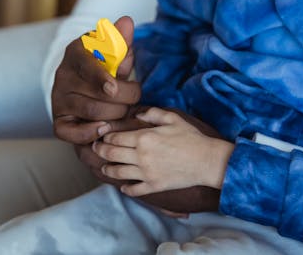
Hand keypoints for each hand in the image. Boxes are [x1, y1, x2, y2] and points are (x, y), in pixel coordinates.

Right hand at [52, 16, 140, 144]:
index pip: (85, 65)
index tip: (114, 88)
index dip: (100, 78)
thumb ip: (121, 40)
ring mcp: (58, 100)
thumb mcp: (113, 51)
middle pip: (97, 95)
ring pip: (92, 113)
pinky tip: (105, 128)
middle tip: (134, 98)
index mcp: (75, 53)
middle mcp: (62, 76)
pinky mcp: (59, 122)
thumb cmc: (104, 66)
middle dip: (124, 99)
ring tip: (125, 110)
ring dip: (116, 115)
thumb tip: (126, 22)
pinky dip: (90, 133)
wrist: (84, 85)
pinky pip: (72, 133)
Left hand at [78, 106, 223, 212]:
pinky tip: (123, 186)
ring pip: (118, 172)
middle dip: (100, 151)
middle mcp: (141, 156)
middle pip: (111, 154)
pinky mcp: (154, 185)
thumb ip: (152, 113)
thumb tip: (137, 113)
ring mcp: (146, 173)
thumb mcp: (172, 118)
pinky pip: (134, 190)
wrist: (207, 161)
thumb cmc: (191, 138)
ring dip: (108, 169)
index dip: (105, 137)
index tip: (102, 137)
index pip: (115, 138)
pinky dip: (126, 188)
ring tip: (105, 167)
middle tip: (95, 149)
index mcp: (144, 138)